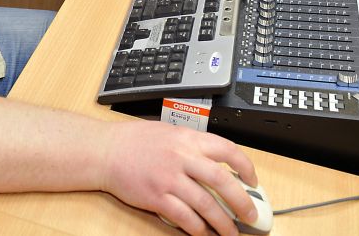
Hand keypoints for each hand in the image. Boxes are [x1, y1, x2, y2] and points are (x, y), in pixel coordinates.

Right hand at [100, 120, 257, 235]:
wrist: (106, 151)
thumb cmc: (134, 141)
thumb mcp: (169, 133)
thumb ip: (192, 145)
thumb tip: (218, 163)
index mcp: (187, 139)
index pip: (228, 150)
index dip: (246, 167)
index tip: (253, 180)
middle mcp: (181, 157)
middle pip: (222, 181)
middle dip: (242, 201)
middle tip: (251, 215)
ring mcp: (169, 179)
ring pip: (206, 204)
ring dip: (223, 223)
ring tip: (231, 232)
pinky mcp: (157, 198)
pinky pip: (185, 218)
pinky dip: (198, 229)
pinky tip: (204, 233)